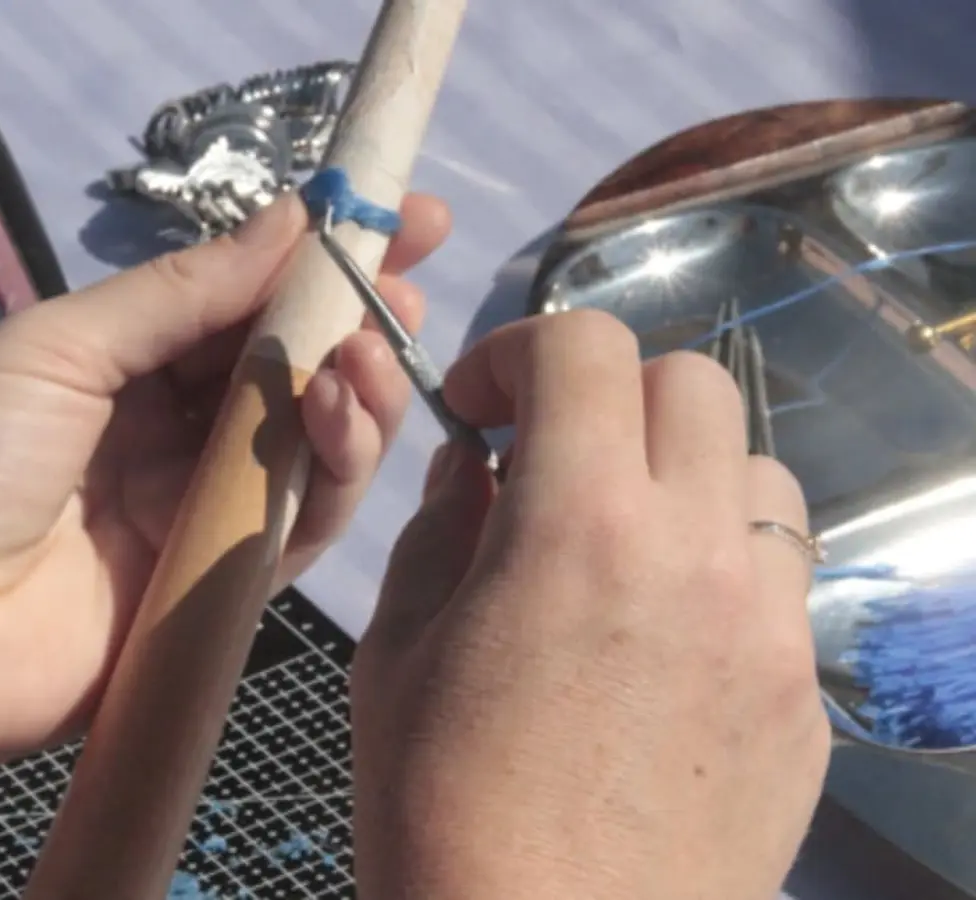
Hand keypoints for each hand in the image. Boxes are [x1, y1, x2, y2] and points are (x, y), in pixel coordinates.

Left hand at [0, 193, 449, 850]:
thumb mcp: (61, 348)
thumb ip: (183, 292)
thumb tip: (291, 218)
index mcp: (134, 361)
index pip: (250, 301)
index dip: (322, 261)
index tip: (403, 220)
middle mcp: (182, 429)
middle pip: (297, 370)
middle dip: (360, 323)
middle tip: (408, 290)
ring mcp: (211, 506)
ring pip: (318, 443)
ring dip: (358, 390)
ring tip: (370, 352)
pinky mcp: (233, 581)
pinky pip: (307, 519)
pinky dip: (339, 466)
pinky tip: (341, 413)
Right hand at [351, 311, 829, 899]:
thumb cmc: (441, 811)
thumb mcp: (395, 654)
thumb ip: (439, 530)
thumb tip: (477, 467)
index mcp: (579, 527)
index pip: (585, 347)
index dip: (520, 352)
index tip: (482, 409)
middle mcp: (696, 553)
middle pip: (688, 383)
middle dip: (605, 397)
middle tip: (549, 462)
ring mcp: (769, 625)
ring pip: (754, 470)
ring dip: (680, 471)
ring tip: (623, 539)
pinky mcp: (803, 694)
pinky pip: (779, 578)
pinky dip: (719, 562)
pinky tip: (666, 634)